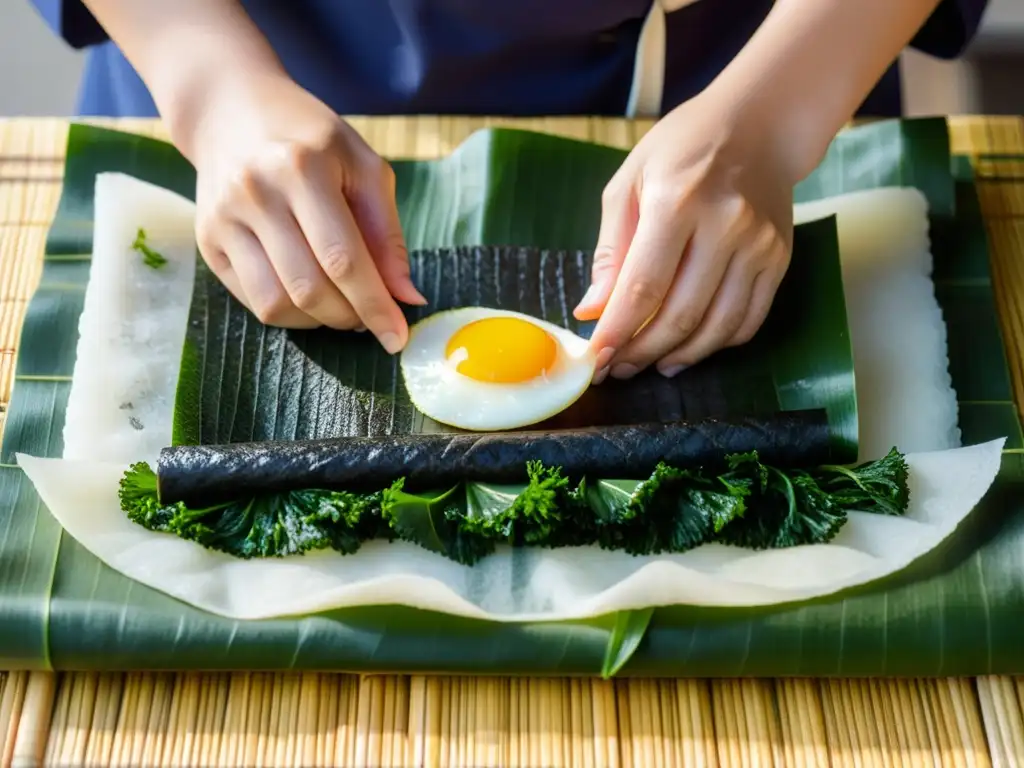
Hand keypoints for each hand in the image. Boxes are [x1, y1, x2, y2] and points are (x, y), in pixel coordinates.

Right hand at [187, 72, 424, 352]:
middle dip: (349, 317)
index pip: (343, 258)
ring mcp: (224, 219)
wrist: (231, 108)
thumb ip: (387, 234)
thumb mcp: (363, 166)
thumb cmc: (310, 139)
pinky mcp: (207, 241)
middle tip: (370, 317)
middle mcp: (255, 193)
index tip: (397, 338)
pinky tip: (309, 297)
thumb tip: (407, 298)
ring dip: (318, 322)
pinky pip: (252, 301)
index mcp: (302, 168)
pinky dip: (290, 314)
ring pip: (276, 305)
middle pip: (309, 289)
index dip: (374, 306)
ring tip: (341, 307)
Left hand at [574, 91, 794, 381]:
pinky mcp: (779, 259)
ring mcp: (759, 246)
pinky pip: (748, 320)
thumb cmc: (682, 149)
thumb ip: (610, 251)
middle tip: (619, 367)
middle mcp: (725, 226)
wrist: (760, 124)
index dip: (617, 331)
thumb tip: (592, 311)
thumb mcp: (629, 184)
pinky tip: (690, 347)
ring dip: (679, 356)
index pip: (643, 286)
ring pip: (717, 327)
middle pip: (680, 314)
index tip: (596, 360)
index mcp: (678, 201)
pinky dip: (717, 344)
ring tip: (651, 364)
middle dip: (643, 351)